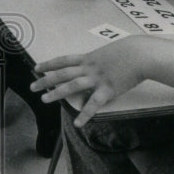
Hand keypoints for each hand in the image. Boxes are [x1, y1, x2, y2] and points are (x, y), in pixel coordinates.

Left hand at [31, 36, 148, 125]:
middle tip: (32, 87)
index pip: (63, 60)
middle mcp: (89, 67)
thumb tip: (95, 64)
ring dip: (57, 93)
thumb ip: (99, 59)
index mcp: (88, 58)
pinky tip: (77, 123)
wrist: (140, 54)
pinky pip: (94, 104)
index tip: (36, 68)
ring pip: (72, 86)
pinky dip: (85, 114)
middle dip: (46, 80)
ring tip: (44, 100)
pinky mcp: (108, 90)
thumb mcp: (108, 51)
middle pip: (62, 73)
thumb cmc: (129, 50)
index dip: (49, 64)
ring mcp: (97, 78)